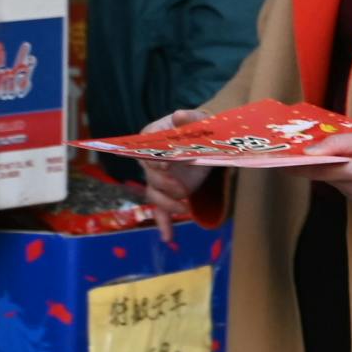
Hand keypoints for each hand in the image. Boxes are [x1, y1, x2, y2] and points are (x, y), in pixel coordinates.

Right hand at [139, 109, 210, 235]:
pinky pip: (161, 210)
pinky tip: (167, 237)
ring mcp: (159, 178)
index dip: (153, 159)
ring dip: (166, 203)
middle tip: (180, 188)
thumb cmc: (199, 126)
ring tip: (183, 208)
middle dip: (163, 183)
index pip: (144, 150)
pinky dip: (163, 223)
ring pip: (154, 195)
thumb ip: (189, 117)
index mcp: (151, 139)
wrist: (207, 140)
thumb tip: (179, 115)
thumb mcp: (198, 119)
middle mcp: (150, 160)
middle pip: (150, 175)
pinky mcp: (169, 192)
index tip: (166, 164)